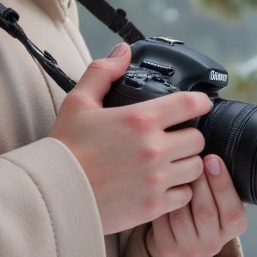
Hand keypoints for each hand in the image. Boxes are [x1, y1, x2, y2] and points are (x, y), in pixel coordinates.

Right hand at [49, 40, 211, 236]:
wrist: (55, 194)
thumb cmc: (66, 148)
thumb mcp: (78, 102)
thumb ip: (103, 72)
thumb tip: (123, 51)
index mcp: (139, 119)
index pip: (189, 104)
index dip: (200, 102)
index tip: (201, 104)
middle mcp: (153, 149)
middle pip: (197, 139)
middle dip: (188, 135)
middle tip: (175, 137)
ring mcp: (156, 179)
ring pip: (195, 168)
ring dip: (185, 163)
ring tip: (170, 162)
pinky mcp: (153, 205)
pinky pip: (185, 195)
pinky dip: (178, 190)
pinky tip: (162, 184)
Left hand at [145, 155, 247, 256]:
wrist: (180, 236)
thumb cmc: (202, 206)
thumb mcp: (221, 197)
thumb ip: (222, 182)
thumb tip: (216, 155)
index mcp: (234, 228)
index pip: (232, 209)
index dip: (222, 183)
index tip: (212, 158)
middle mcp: (214, 243)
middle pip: (205, 211)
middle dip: (198, 181)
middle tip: (189, 158)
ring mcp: (190, 249)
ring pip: (180, 215)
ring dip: (175, 189)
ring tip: (171, 167)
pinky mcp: (167, 248)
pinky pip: (162, 220)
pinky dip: (159, 200)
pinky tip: (157, 185)